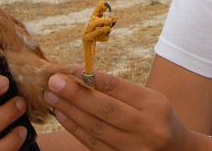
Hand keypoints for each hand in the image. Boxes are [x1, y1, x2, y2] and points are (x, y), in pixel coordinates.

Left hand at [43, 68, 211, 150]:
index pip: (118, 88)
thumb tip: (84, 77)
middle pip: (105, 109)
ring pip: (96, 128)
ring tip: (52, 97)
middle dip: (75, 94)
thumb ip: (122, 92)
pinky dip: (75, 129)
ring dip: (70, 112)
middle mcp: (147, 128)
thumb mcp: (151, 100)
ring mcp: (135, 149)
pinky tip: (62, 116)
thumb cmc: (159, 120)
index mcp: (154, 105)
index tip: (69, 69)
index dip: (91, 78)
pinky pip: (94, 144)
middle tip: (53, 82)